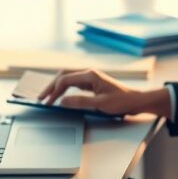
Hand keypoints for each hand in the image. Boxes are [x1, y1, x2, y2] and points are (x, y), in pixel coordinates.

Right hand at [37, 69, 170, 117]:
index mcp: (90, 75)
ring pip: (68, 78)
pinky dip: (64, 89)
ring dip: (56, 87)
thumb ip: (80, 102)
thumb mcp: (100, 104)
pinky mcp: (92, 84)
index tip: (47, 102)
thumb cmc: (122, 101)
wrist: (136, 101)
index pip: (65, 80)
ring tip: (47, 97)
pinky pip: (74, 84)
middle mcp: (89, 73)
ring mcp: (90, 78)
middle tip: (40, 97)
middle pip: (63, 75)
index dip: (54, 92)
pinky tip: (60, 96)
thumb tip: (62, 102)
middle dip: (51, 86)